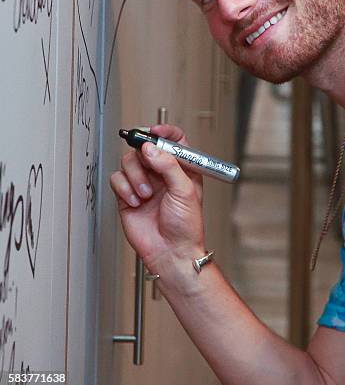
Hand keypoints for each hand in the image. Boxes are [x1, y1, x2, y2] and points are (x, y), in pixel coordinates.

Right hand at [110, 124, 204, 272]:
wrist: (171, 252)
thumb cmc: (186, 226)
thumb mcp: (185, 190)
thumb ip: (168, 165)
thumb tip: (150, 147)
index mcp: (182, 168)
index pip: (173, 139)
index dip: (163, 132)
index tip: (154, 132)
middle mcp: (162, 172)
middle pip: (145, 147)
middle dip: (144, 155)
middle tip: (147, 163)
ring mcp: (144, 182)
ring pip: (129, 161)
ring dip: (136, 176)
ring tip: (145, 194)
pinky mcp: (128, 195)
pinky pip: (117, 179)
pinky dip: (124, 188)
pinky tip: (136, 202)